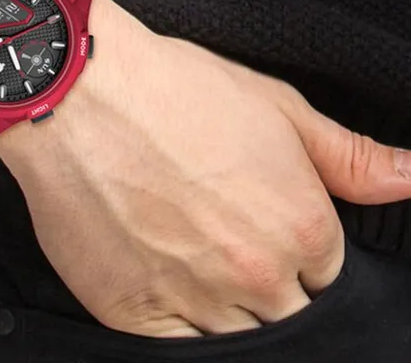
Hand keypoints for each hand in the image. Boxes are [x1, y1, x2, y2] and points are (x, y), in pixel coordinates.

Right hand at [0, 0, 410, 337]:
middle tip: (216, 233)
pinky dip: (175, 320)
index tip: (254, 220)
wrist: (75, 90)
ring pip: (233, 336)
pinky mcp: (132, 314)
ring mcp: (194, 300)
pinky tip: (157, 272)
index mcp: (303, 228)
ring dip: (219, 303)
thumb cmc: (171, 87)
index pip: (325, 277)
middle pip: (285, 314)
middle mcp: (256, 275)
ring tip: (182, 248)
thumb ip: (348, 155)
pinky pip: (176, 347)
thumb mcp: (272, 105)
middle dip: (262, 283)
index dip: (292, 248)